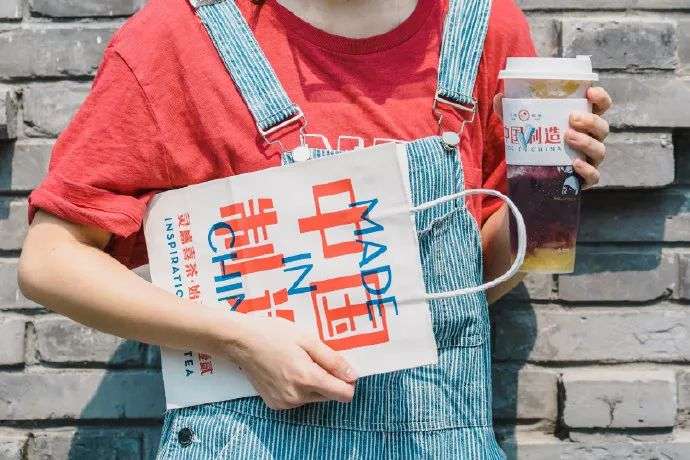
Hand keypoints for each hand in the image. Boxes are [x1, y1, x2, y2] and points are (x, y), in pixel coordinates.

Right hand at [221, 315, 356, 409]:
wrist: (241, 341)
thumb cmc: (274, 334)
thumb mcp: (308, 339)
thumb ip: (333, 360)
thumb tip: (353, 376)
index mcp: (307, 378)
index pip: (344, 395)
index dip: (347, 381)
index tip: (339, 367)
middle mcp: (297, 396)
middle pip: (330, 396)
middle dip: (328, 380)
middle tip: (312, 358)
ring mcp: (285, 403)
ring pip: (314, 398)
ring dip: (313, 384)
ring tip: (296, 362)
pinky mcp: (275, 405)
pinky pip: (299, 400)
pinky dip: (298, 388)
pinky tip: (286, 371)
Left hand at [493, 87, 612, 188]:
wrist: (532, 176)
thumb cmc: (537, 143)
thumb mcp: (524, 126)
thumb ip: (513, 112)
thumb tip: (499, 97)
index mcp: (582, 122)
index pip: (601, 106)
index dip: (600, 97)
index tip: (590, 92)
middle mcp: (590, 139)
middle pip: (602, 128)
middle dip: (590, 121)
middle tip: (572, 118)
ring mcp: (590, 159)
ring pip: (599, 150)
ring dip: (586, 142)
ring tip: (568, 137)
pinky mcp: (584, 179)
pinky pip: (594, 176)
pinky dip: (586, 169)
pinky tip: (574, 164)